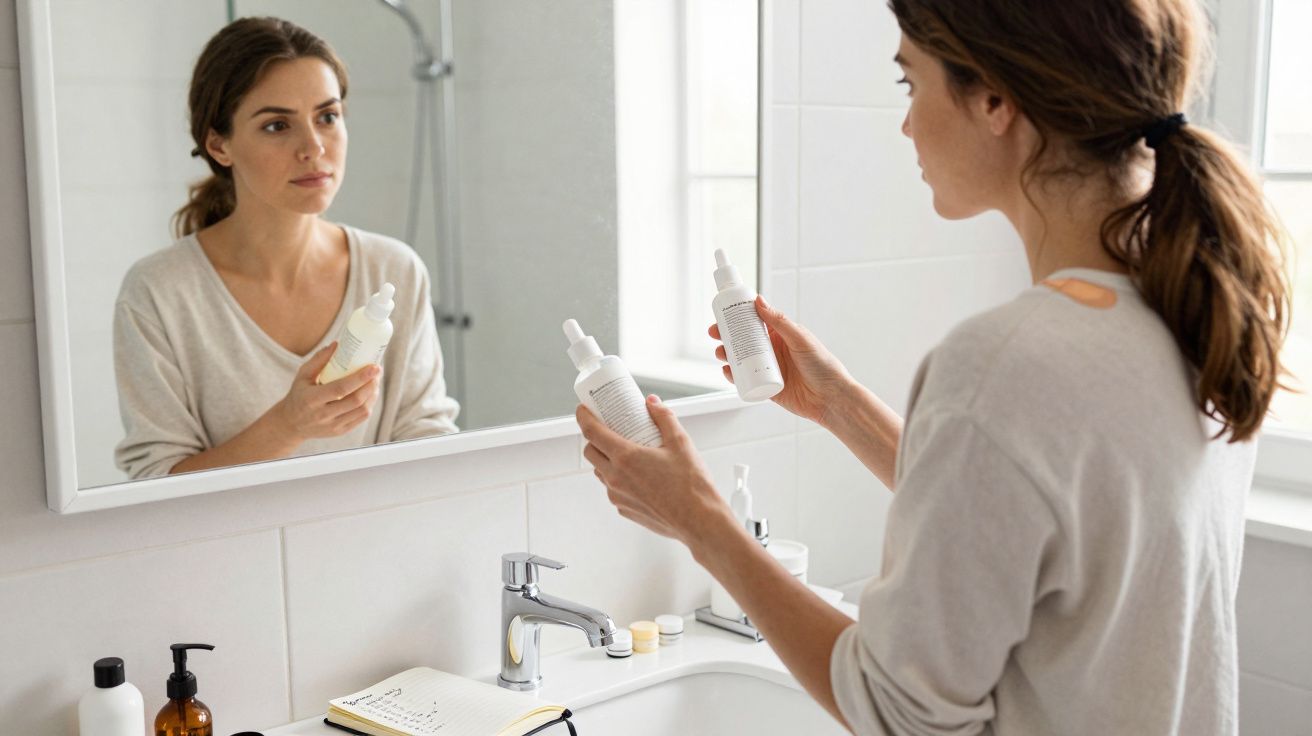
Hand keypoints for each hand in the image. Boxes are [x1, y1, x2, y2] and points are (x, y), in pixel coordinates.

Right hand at [270, 342, 381, 441]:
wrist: (292, 424)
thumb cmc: (299, 395)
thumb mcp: (302, 376)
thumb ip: (318, 360)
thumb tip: (337, 344)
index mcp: (312, 399)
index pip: (341, 388)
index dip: (360, 378)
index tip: (373, 367)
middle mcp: (323, 415)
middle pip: (355, 400)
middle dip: (371, 384)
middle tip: (377, 370)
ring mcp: (333, 426)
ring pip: (362, 410)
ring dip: (373, 394)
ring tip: (375, 380)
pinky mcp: (340, 431)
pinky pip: (361, 418)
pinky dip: (370, 404)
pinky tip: (370, 393)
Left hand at [577, 395, 733, 545]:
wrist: (698, 520)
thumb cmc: (691, 484)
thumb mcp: (680, 442)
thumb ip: (664, 418)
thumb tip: (651, 403)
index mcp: (626, 457)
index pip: (592, 432)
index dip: (584, 416)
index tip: (583, 409)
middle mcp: (615, 478)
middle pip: (590, 452)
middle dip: (594, 438)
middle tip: (609, 430)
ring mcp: (617, 496)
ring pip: (600, 472)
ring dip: (606, 460)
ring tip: (626, 453)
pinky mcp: (624, 509)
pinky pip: (613, 490)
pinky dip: (619, 480)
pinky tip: (639, 477)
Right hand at [710, 295, 854, 426]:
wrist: (830, 398)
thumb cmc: (823, 365)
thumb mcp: (800, 339)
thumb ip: (780, 321)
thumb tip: (759, 301)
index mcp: (781, 336)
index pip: (754, 322)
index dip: (737, 317)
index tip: (723, 313)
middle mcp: (772, 351)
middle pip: (743, 341)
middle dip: (726, 336)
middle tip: (715, 334)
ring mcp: (768, 369)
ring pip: (741, 360)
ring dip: (727, 355)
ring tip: (720, 353)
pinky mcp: (766, 388)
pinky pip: (745, 380)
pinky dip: (733, 376)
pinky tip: (727, 371)